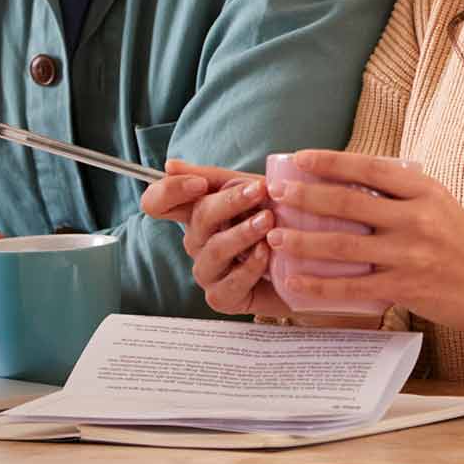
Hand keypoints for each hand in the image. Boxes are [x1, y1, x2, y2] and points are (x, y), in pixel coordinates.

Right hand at [140, 159, 285, 316]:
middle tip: (260, 190)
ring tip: (269, 221)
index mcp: (197, 214)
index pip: (157, 203)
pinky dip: (251, 265)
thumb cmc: (276, 223)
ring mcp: (207, 271)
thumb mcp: (250, 191)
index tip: (200, 185)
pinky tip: (268, 252)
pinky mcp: (222, 297)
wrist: (306, 261)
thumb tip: (169, 166)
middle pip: (197, 219)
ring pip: (215, 250)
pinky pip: (231, 282)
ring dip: (244, 233)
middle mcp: (197, 243)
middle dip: (230, 202)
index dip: (170, 191)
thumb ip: (214, 178)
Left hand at [265, 150, 463, 331]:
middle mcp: (416, 218)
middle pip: (348, 203)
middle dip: (305, 197)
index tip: (300, 159)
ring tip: (274, 235)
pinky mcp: (406, 288)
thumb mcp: (439, 204)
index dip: (331, 161)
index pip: (369, 168)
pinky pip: (352, 287)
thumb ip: (401, 195)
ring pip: (343, 245)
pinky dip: (318, 283)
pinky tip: (295, 280)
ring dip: (302, 241)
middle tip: (274, 193)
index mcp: (424, 190)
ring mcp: (410, 254)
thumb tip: (348, 184)